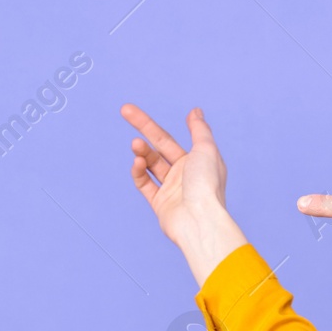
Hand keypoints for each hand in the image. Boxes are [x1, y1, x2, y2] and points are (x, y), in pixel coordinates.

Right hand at [121, 103, 246, 285]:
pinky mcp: (160, 203)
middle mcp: (185, 173)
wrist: (200, 221)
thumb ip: (199, 130)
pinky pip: (145, 184)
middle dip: (143, 128)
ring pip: (151, 164)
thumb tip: (195, 112)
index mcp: (197, 160)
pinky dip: (139, 172)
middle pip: (159, 146)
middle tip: (124, 109)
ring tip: (135, 144)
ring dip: (142, 152)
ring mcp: (172, 189)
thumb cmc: (207, 185)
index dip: (155, 124)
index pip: (170, 138)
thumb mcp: (206, 150)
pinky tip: (138, 162)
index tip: (141, 110)